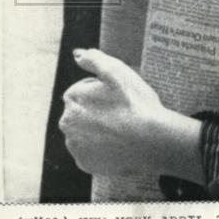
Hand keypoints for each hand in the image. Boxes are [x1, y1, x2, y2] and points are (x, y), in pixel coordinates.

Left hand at [59, 48, 168, 176]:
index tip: (121, 96)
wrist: (151, 141)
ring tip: (122, 129)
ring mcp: (75, 145)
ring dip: (98, 130)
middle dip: (98, 110)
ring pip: (86, 132)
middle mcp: (66, 122)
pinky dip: (101, 148)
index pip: (85, 89)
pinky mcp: (84, 163)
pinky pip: (91, 152)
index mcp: (72, 97)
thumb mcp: (117, 71)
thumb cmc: (135, 103)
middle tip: (122, 112)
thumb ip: (94, 59)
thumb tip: (77, 54)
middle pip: (83, 111)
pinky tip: (118, 144)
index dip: (106, 91)